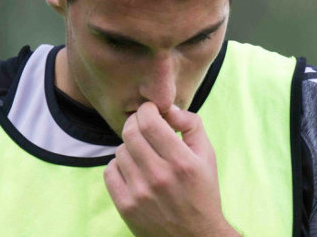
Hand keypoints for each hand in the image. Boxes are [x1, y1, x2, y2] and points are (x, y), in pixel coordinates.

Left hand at [104, 102, 238, 236]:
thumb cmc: (202, 192)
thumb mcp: (207, 155)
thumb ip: (191, 124)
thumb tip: (168, 108)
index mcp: (182, 161)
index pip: (149, 122)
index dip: (147, 110)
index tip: (151, 111)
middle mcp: (160, 176)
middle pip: (131, 132)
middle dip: (136, 123)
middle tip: (143, 127)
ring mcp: (140, 193)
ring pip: (120, 150)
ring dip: (129, 147)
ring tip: (143, 154)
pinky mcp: (126, 206)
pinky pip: (109, 171)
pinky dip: (119, 166)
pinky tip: (133, 170)